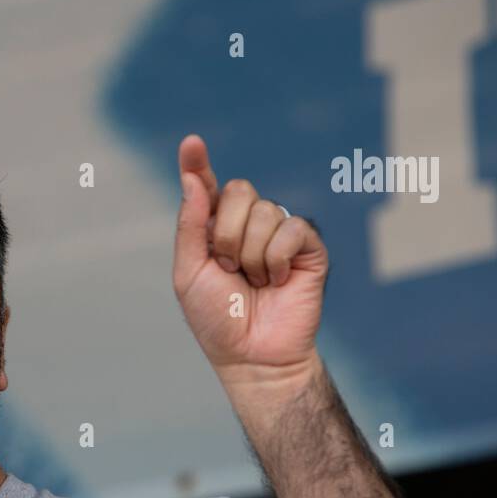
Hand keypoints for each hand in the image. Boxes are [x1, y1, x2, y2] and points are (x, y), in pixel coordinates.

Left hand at [173, 134, 328, 382]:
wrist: (253, 355)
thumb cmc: (218, 319)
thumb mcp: (189, 272)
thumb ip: (191, 224)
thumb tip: (193, 180)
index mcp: (215, 229)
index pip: (208, 186)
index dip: (198, 163)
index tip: (191, 142)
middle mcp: (247, 225)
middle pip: (239, 191)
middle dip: (226, 234)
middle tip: (228, 269)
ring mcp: (279, 234)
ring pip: (264, 211)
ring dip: (250, 255)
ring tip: (253, 283)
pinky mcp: (307, 247)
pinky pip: (290, 228)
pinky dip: (275, 259)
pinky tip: (276, 282)